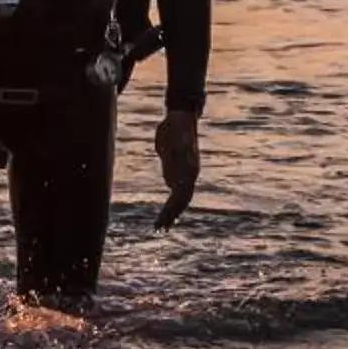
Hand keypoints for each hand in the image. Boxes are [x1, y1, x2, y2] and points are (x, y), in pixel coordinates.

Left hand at [152, 109, 199, 227]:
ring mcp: (184, 176)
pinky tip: (163, 217)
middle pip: (181, 201)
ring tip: (159, 228)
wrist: (179, 119)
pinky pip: (175, 195)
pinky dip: (169, 207)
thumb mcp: (172, 136)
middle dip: (170, 215)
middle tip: (158, 229)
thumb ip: (172, 148)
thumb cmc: (175, 127)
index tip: (163, 219)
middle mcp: (188, 176)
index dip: (173, 208)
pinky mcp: (176, 174)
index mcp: (189, 170)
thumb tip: (176, 153)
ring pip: (179, 200)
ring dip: (170, 214)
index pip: (181, 194)